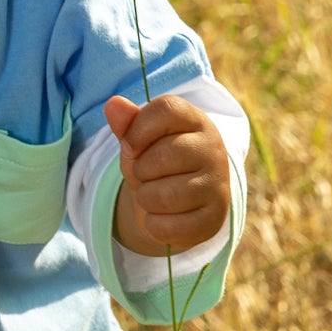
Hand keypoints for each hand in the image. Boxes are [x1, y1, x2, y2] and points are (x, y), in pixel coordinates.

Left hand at [103, 93, 229, 256]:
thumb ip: (127, 123)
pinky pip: (168, 226)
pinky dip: (154, 225)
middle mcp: (213, 149)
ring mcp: (218, 185)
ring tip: (153, 194)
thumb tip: (114, 104)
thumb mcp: (139, 141)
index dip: (138, 129)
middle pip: (163, 156)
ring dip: (146, 198)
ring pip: (165, 195)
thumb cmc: (157, 163)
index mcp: (196, 121)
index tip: (131, 145)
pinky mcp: (214, 219)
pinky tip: (163, 216)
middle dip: (141, 170)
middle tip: (147, 174)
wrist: (180, 204)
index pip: (166, 109)